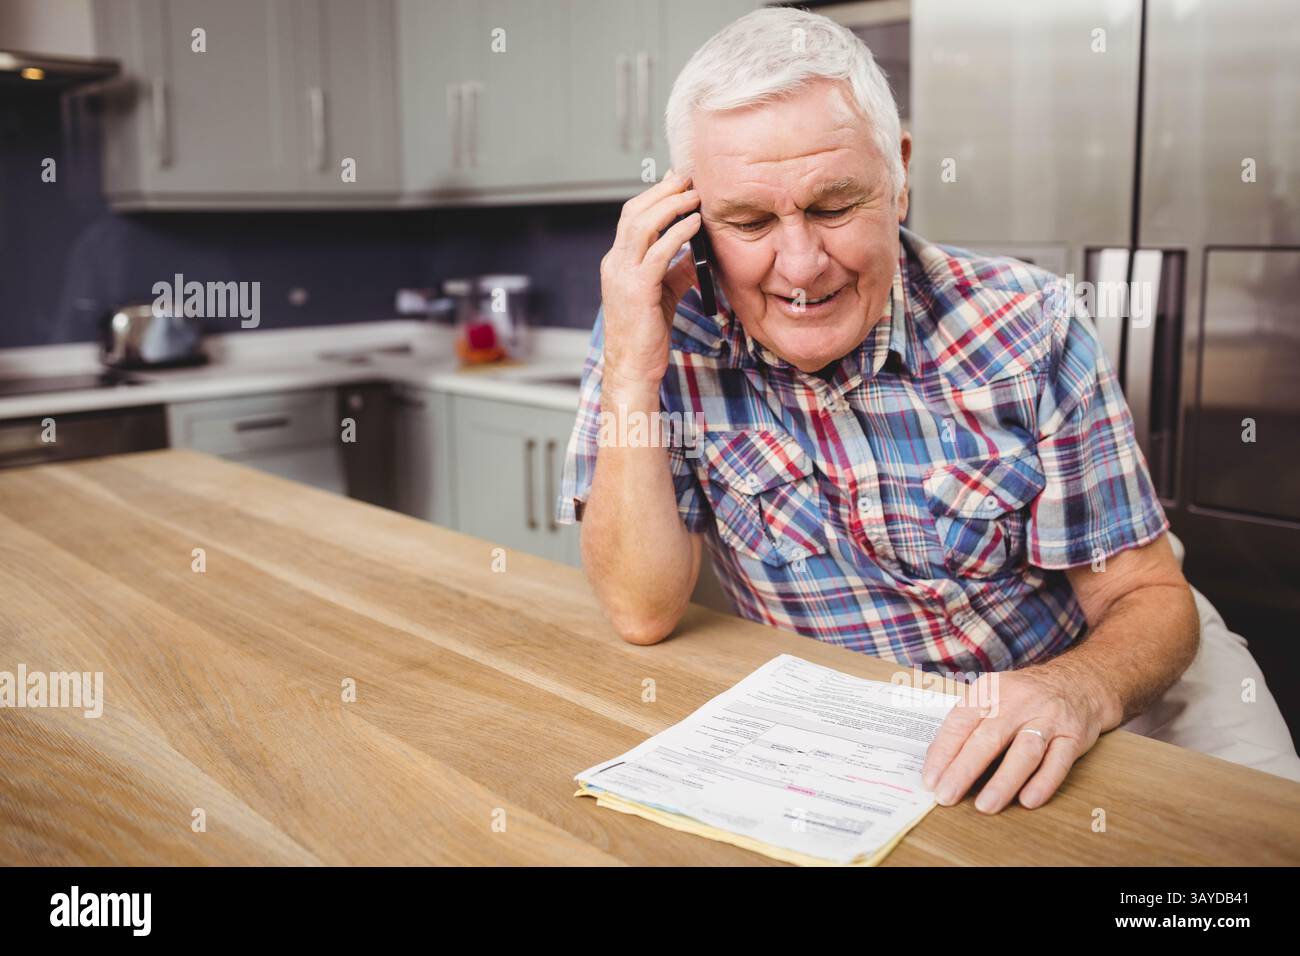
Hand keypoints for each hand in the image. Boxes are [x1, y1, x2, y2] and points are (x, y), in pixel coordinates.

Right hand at [599, 169, 705, 391]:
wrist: (632, 368)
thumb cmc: (645, 336)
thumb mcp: (662, 295)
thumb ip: (676, 271)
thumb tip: (696, 252)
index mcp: (617, 262)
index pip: (631, 217)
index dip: (654, 195)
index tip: (677, 181)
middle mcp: (615, 263)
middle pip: (634, 213)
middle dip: (662, 191)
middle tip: (688, 179)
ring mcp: (623, 276)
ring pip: (642, 225)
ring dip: (671, 205)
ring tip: (694, 196)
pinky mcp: (637, 290)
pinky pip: (658, 252)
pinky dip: (677, 233)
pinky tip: (695, 224)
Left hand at [920, 666, 1112, 813]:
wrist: (1077, 681)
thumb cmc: (1023, 696)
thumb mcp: (992, 696)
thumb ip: (967, 724)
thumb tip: (938, 761)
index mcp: (990, 691)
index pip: (960, 722)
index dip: (943, 752)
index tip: (930, 779)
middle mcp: (1018, 703)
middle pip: (988, 738)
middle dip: (964, 769)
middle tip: (946, 795)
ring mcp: (1047, 719)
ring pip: (1024, 751)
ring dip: (1003, 781)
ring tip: (985, 805)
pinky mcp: (1073, 736)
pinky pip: (1058, 762)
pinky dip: (1043, 782)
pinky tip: (1028, 800)